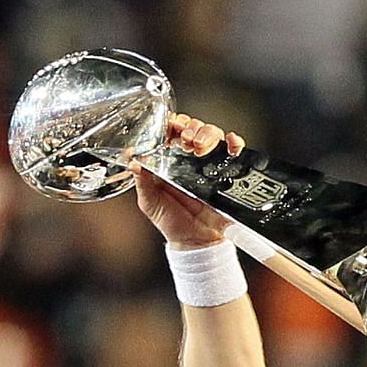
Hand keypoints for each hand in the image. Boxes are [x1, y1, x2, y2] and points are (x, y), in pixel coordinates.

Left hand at [134, 113, 244, 247]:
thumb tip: (133, 160)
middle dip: (189, 128)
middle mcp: (189, 159)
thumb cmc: (172, 222)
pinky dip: (234, 142)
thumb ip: (141, 181)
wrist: (196, 241)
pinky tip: (229, 145)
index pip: (171, 133)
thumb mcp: (149, 202)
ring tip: (198, 146)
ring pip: (212, 133)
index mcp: (168, 162)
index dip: (171, 125)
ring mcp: (208, 163)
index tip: (170, 128)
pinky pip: (234, 148)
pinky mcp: (226, 170)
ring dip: (206, 133)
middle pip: (193, 128)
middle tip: (185, 140)